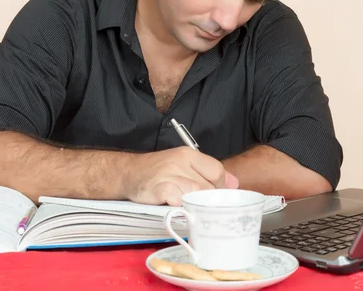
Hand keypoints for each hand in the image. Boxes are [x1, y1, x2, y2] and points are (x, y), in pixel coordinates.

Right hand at [124, 147, 238, 205]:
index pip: (217, 170)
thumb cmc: (158, 171)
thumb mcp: (183, 165)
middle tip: (203, 208)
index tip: (215, 197)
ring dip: (197, 204)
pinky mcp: (159, 188)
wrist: (128, 173)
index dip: (220, 187)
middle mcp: (179, 161)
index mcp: (189, 154)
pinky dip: (182, 207)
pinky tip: (178, 207)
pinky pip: (179, 200)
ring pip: (197, 194)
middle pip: (208, 186)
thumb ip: (208, 172)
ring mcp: (169, 174)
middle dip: (209, 200)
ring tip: (192, 209)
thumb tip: (234, 182)